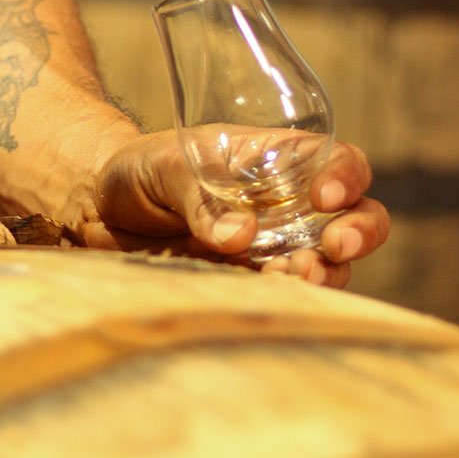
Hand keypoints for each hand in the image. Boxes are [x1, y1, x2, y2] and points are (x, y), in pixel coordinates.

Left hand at [81, 131, 389, 287]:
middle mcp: (286, 204)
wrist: (98, 210)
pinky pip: (285, 294)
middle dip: (360, 230)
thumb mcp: (165, 166)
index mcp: (275, 160)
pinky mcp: (249, 281)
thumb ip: (201, 199)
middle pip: (356, 215)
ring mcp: (273, 246)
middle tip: (336, 243)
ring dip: (326, 272)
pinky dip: (287, 297)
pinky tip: (271, 291)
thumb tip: (239, 237)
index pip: (337, 161)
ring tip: (300, 275)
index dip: (346, 176)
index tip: (324, 195)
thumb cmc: (138, 169)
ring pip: (329, 263)